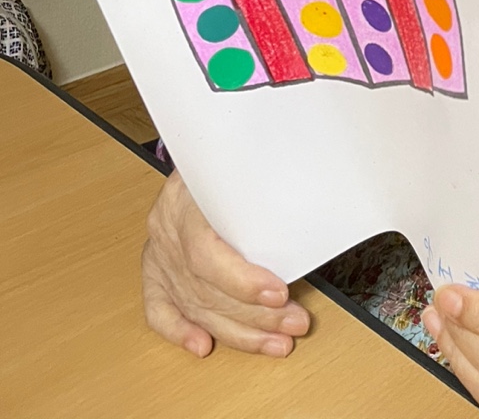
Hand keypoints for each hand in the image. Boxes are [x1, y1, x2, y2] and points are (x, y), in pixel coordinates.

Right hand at [142, 170, 310, 357]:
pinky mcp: (155, 272)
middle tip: (295, 323)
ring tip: (278, 341)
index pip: (206, 253)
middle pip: (207, 288)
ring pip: (195, 306)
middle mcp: (167, 230)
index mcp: (184, 199)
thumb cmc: (228, 158)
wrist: (200, 149)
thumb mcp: (244, 162)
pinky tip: (203, 345)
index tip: (279, 293)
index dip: (242, 281)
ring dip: (239, 331)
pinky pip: (159, 310)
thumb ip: (264, 187)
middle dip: (256, 314)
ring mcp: (159, 254)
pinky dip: (180, 332)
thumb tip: (307, 211)